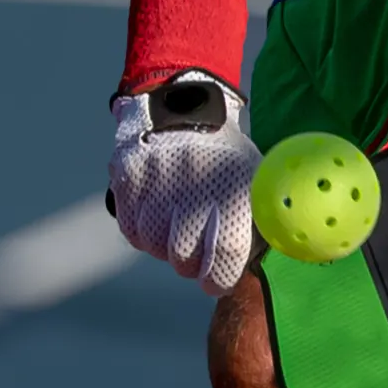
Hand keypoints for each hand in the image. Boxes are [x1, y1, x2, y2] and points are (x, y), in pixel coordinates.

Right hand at [108, 74, 260, 297]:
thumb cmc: (224, 158)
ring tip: (176, 224)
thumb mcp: (252, 181)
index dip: (219, 279)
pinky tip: (155, 214)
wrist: (184, 105)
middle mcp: (196, 183)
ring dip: (164, 246)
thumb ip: (258, 225)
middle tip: (195, 255)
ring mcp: (159, 179)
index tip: (215, 282)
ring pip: (155, 246)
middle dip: (191, 265)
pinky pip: (131, 229)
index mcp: (234, 186)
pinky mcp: (129, 176)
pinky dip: (142, 232)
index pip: (226, 253)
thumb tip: (256, 271)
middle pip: (184, 257)